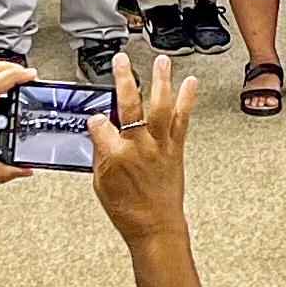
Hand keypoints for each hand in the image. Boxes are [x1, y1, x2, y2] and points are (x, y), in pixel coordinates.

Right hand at [87, 50, 193, 241]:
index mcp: (114, 156)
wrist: (156, 225)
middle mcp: (138, 146)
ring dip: (161, 82)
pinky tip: (190, 83)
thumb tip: (99, 132)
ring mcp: (159, 145)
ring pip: (161, 107)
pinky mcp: (175, 148)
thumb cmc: (128, 209)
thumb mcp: (101, 183)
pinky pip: (182, 120)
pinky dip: (187, 100)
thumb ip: (100, 153)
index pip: (100, 126)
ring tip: (162, 61)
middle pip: (129, 106)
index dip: (96, 119)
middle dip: (124, 80)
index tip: (95, 115)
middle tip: (122, 61)